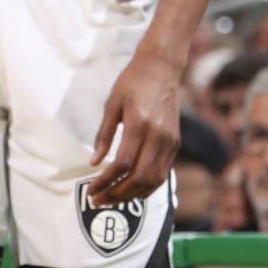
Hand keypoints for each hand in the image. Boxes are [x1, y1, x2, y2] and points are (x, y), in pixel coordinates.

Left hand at [88, 50, 181, 206]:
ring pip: (153, 180)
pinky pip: (162, 173)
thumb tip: (94, 163)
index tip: (91, 189)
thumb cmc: (133, 82)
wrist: (162, 68)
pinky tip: (131, 190)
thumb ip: (104, 134)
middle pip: (139, 177)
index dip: (105, 181)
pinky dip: (146, 187)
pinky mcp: (175, 143)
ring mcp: (170, 141)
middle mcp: (158, 135)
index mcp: (140, 123)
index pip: (123, 164)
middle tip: (98, 200)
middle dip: (116, 194)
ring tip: (113, 198)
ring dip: (131, 195)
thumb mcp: (112, 104)